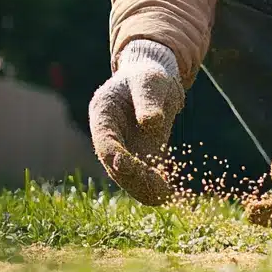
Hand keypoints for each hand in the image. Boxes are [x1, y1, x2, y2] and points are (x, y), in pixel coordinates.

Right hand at [88, 39, 184, 204]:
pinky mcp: (141, 153)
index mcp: (103, 112)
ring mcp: (124, 146)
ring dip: (143, 186)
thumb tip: (150, 123)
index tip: (125, 164)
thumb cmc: (150, 75)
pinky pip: (145, 172)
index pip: (104, 139)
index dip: (113, 153)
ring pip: (128, 173)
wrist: (156, 79)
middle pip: (114, 162)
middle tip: (153, 186)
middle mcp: (109, 134)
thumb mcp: (150, 81)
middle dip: (132, 176)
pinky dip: (154, 184)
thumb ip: (148, 100)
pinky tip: (168, 194)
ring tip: (162, 197)